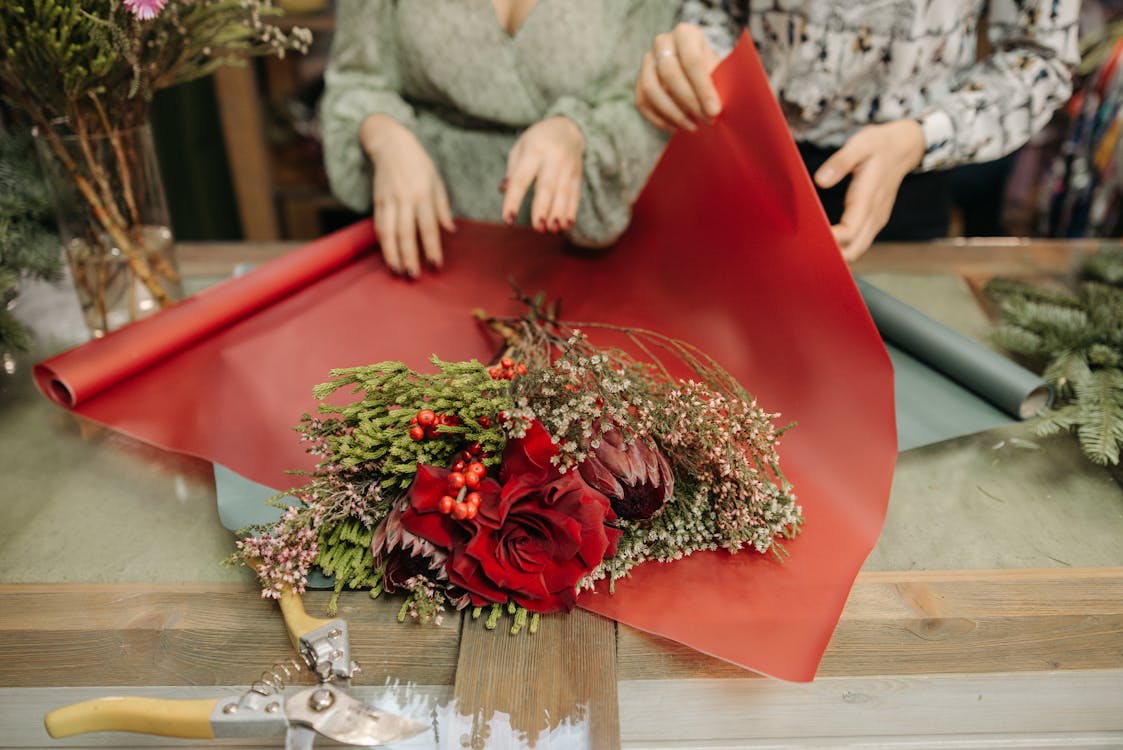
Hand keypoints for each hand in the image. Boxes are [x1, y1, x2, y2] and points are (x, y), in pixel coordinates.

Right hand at [360, 114, 454, 276]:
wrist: (391, 144)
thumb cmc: (419, 163)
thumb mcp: (437, 181)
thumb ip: (442, 207)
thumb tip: (450, 230)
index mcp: (423, 194)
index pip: (428, 227)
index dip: (432, 248)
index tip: (436, 265)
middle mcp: (405, 198)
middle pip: (406, 234)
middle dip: (410, 257)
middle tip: (414, 275)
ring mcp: (388, 200)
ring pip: (388, 232)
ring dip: (392, 254)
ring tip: (397, 270)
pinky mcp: (377, 201)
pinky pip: (379, 225)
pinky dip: (383, 243)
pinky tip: (388, 255)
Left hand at [501, 116, 584, 233]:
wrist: (567, 129)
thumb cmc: (537, 142)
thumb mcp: (519, 149)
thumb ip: (512, 171)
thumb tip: (503, 190)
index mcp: (533, 152)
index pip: (521, 179)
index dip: (513, 200)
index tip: (508, 219)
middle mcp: (552, 159)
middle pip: (546, 187)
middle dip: (542, 209)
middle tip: (538, 228)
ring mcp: (567, 167)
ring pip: (563, 193)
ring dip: (559, 214)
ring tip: (552, 231)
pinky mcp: (577, 175)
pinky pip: (575, 195)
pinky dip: (571, 212)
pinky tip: (566, 226)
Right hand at [635, 23, 721, 131]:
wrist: (694, 66)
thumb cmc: (711, 68)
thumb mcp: (719, 69)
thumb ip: (716, 83)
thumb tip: (713, 109)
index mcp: (685, 34)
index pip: (691, 61)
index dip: (703, 88)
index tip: (714, 111)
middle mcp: (662, 43)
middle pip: (670, 74)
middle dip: (689, 101)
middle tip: (707, 120)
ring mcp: (647, 61)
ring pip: (651, 89)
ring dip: (672, 113)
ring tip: (692, 127)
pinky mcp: (638, 80)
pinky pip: (643, 102)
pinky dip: (659, 119)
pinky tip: (677, 128)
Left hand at [814, 119, 926, 260]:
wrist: (904, 147)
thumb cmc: (878, 145)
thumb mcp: (860, 144)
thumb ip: (840, 162)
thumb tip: (820, 181)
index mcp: (868, 198)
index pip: (849, 232)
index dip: (830, 240)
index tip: (809, 237)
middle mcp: (875, 214)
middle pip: (854, 249)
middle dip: (832, 254)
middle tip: (804, 250)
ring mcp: (876, 219)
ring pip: (857, 249)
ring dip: (837, 253)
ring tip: (810, 247)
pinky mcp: (874, 220)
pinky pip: (858, 241)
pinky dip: (843, 247)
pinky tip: (824, 240)